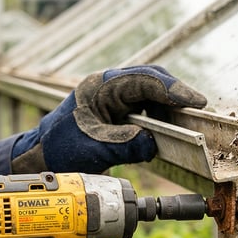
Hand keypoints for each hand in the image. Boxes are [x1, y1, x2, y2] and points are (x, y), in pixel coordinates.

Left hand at [11, 65, 206, 173]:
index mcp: (100, 87)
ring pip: (150, 92)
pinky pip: (144, 107)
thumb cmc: (60, 149)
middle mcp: (108, 87)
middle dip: (176, 93)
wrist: (41, 157)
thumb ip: (125, 146)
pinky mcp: (116, 110)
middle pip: (151, 79)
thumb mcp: (94, 150)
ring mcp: (112, 97)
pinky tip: (168, 130)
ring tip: (186, 122)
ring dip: (168, 106)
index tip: (194, 102)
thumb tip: (153, 145)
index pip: (144, 80)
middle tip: (197, 109)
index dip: (172, 90)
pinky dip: (159, 117)